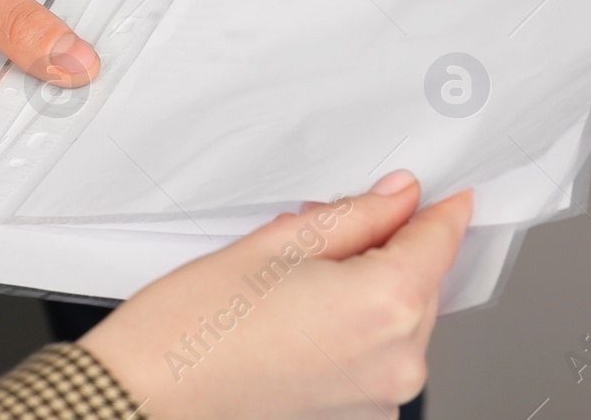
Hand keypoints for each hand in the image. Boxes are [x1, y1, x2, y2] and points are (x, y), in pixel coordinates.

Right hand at [81, 171, 473, 419]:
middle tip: (329, 233)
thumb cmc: (195, 326)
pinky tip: (300, 321)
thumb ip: (356, 216)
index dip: (439, 208)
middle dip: (391, 251)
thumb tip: (399, 198)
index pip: (440, 240)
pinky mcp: (358, 418)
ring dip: (372, 295)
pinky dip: (354, 334)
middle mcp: (398, 360)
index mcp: (386, 303)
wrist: (146, 396)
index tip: (444, 194)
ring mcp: (380, 398)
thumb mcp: (279, 241)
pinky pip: (378, 360)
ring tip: (299, 284)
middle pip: (423, 283)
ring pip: (401, 323)